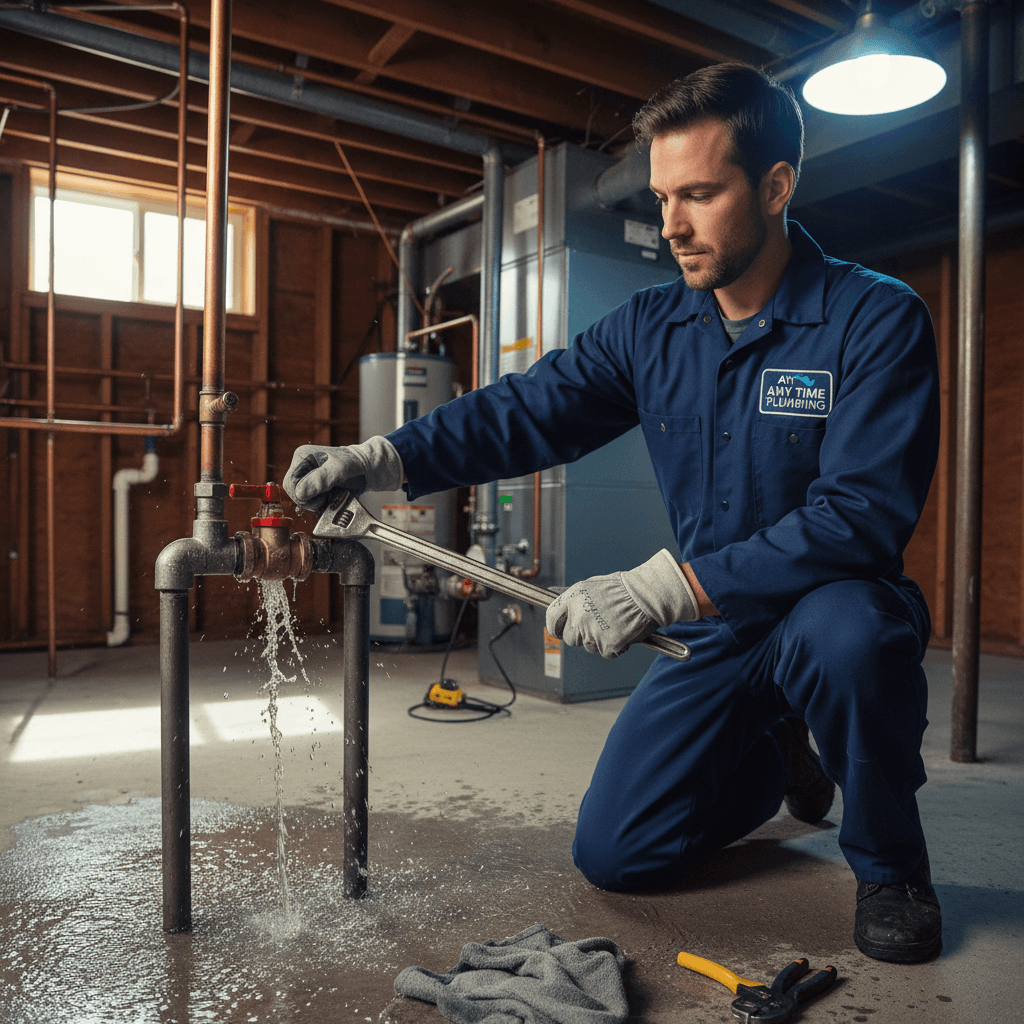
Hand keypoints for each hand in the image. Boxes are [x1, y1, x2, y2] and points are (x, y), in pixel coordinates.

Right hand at [283, 436, 402, 512]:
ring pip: (302, 500)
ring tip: (333, 497)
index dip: (303, 495)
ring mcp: (308, 478)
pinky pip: (311, 502)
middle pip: (294, 493)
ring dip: (317, 503)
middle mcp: (302, 467)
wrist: (367, 468)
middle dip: (310, 500)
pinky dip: (321, 506)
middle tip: (327, 499)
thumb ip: (321, 479)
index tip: (321, 497)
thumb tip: (301, 493)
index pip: (290, 483)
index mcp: (302, 457)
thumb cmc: (354, 464)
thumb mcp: (339, 469)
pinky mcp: (315, 487)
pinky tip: (332, 501)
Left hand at [546, 549, 698, 657]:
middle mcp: (578, 616)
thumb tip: (567, 613)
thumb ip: (577, 601)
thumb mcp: (593, 586)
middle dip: (580, 637)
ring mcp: (591, 633)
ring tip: (616, 624)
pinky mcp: (607, 646)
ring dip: (599, 641)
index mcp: (573, 598)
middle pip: (569, 638)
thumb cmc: (624, 588)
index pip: (551, 618)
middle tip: (597, 628)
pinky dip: (615, 646)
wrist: (647, 595)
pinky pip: (607, 652)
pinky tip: (624, 632)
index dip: (555, 627)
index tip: (559, 631)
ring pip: (589, 647)